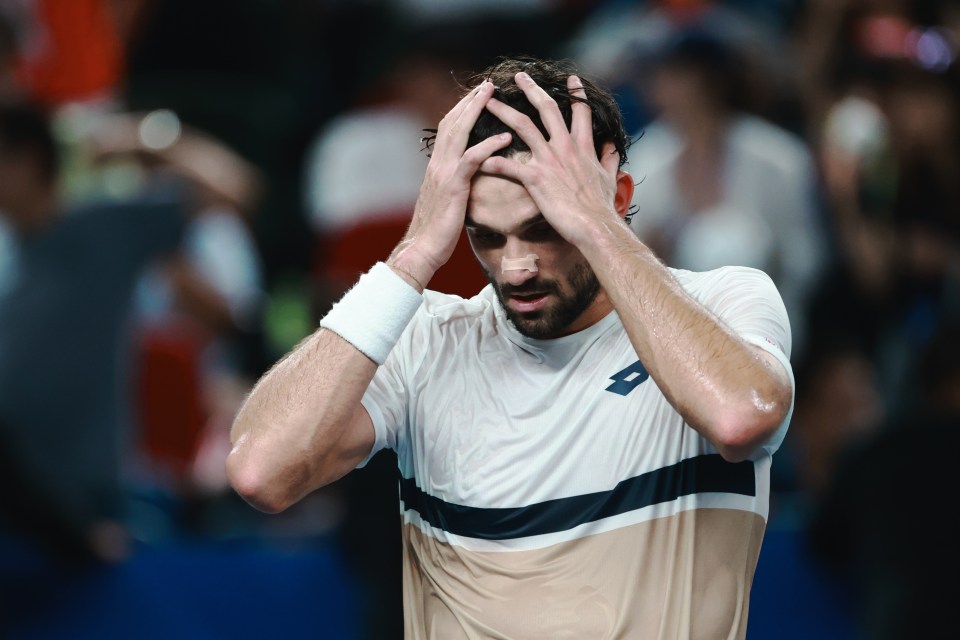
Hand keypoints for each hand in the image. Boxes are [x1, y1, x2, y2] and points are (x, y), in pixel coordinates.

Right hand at [388, 80, 510, 288]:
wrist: (422, 248)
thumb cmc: (437, 230)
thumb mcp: (445, 200)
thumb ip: (453, 183)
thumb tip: (463, 177)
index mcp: (436, 166)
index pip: (447, 129)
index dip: (461, 110)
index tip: (476, 95)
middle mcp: (437, 164)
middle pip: (452, 122)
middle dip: (469, 101)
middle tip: (487, 83)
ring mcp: (444, 173)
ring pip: (459, 132)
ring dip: (476, 110)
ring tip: (494, 94)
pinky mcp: (454, 186)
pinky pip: (471, 160)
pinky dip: (488, 145)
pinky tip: (504, 137)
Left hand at [478, 73, 622, 248]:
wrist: (595, 226)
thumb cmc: (601, 206)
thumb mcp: (610, 177)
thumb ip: (609, 157)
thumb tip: (612, 143)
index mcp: (583, 145)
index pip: (581, 111)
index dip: (577, 93)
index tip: (571, 78)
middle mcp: (565, 146)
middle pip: (546, 108)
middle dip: (531, 89)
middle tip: (519, 77)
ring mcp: (549, 160)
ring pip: (523, 126)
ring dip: (503, 111)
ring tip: (488, 102)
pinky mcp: (536, 178)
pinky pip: (508, 165)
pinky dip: (492, 161)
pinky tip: (479, 158)